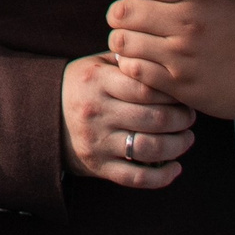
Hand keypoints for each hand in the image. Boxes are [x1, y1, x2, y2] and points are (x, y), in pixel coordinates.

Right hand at [60, 53, 195, 188]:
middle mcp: (96, 112)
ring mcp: (97, 142)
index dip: (171, 91)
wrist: (43, 117)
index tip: (184, 91)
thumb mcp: (96, 64)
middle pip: (152, 118)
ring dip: (177, 146)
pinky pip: (136, 178)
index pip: (144, 87)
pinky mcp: (99, 166)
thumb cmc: (83, 86)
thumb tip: (165, 56)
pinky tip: (175, 167)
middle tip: (191, 115)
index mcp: (97, 82)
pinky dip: (162, 177)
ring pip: (148, 149)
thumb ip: (127, 60)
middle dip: (181, 119)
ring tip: (187, 138)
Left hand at [107, 0, 234, 118]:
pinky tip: (141, 63)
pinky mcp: (180, 85)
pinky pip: (135, 71)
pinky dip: (130, 65)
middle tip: (124, 19)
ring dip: (121, 42)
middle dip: (118, 15)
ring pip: (123, 43)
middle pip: (123, 12)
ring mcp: (181, 56)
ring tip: (131, 43)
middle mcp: (186, 24)